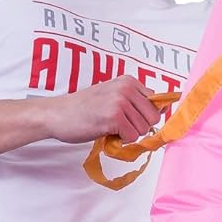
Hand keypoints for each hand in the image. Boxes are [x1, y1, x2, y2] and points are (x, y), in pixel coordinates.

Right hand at [44, 77, 164, 144]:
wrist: (58, 114)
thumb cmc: (83, 109)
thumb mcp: (111, 96)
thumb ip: (134, 102)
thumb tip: (163, 111)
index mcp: (128, 81)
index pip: (156, 102)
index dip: (145, 116)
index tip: (132, 120)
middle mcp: (127, 88)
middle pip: (153, 117)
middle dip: (139, 127)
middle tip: (120, 127)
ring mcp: (121, 101)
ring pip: (143, 129)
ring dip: (128, 135)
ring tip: (109, 127)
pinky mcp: (114, 117)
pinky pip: (131, 137)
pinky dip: (120, 140)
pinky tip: (106, 132)